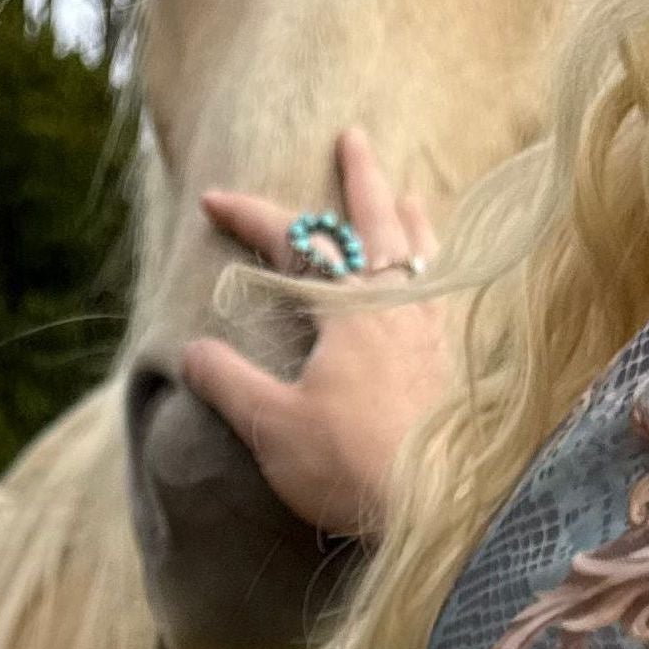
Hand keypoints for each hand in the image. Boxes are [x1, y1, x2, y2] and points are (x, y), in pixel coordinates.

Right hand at [184, 123, 452, 540]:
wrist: (439, 510)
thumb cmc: (352, 465)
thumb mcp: (271, 427)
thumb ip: (228, 383)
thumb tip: (191, 351)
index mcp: (349, 311)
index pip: (295, 241)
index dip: (251, 215)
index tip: (212, 199)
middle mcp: (398, 308)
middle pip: (379, 224)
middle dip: (361, 178)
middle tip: (356, 137)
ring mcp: (434, 334)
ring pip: (424, 256)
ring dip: (411, 221)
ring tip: (411, 198)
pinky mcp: (457, 368)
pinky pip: (449, 298)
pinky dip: (440, 275)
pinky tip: (443, 289)